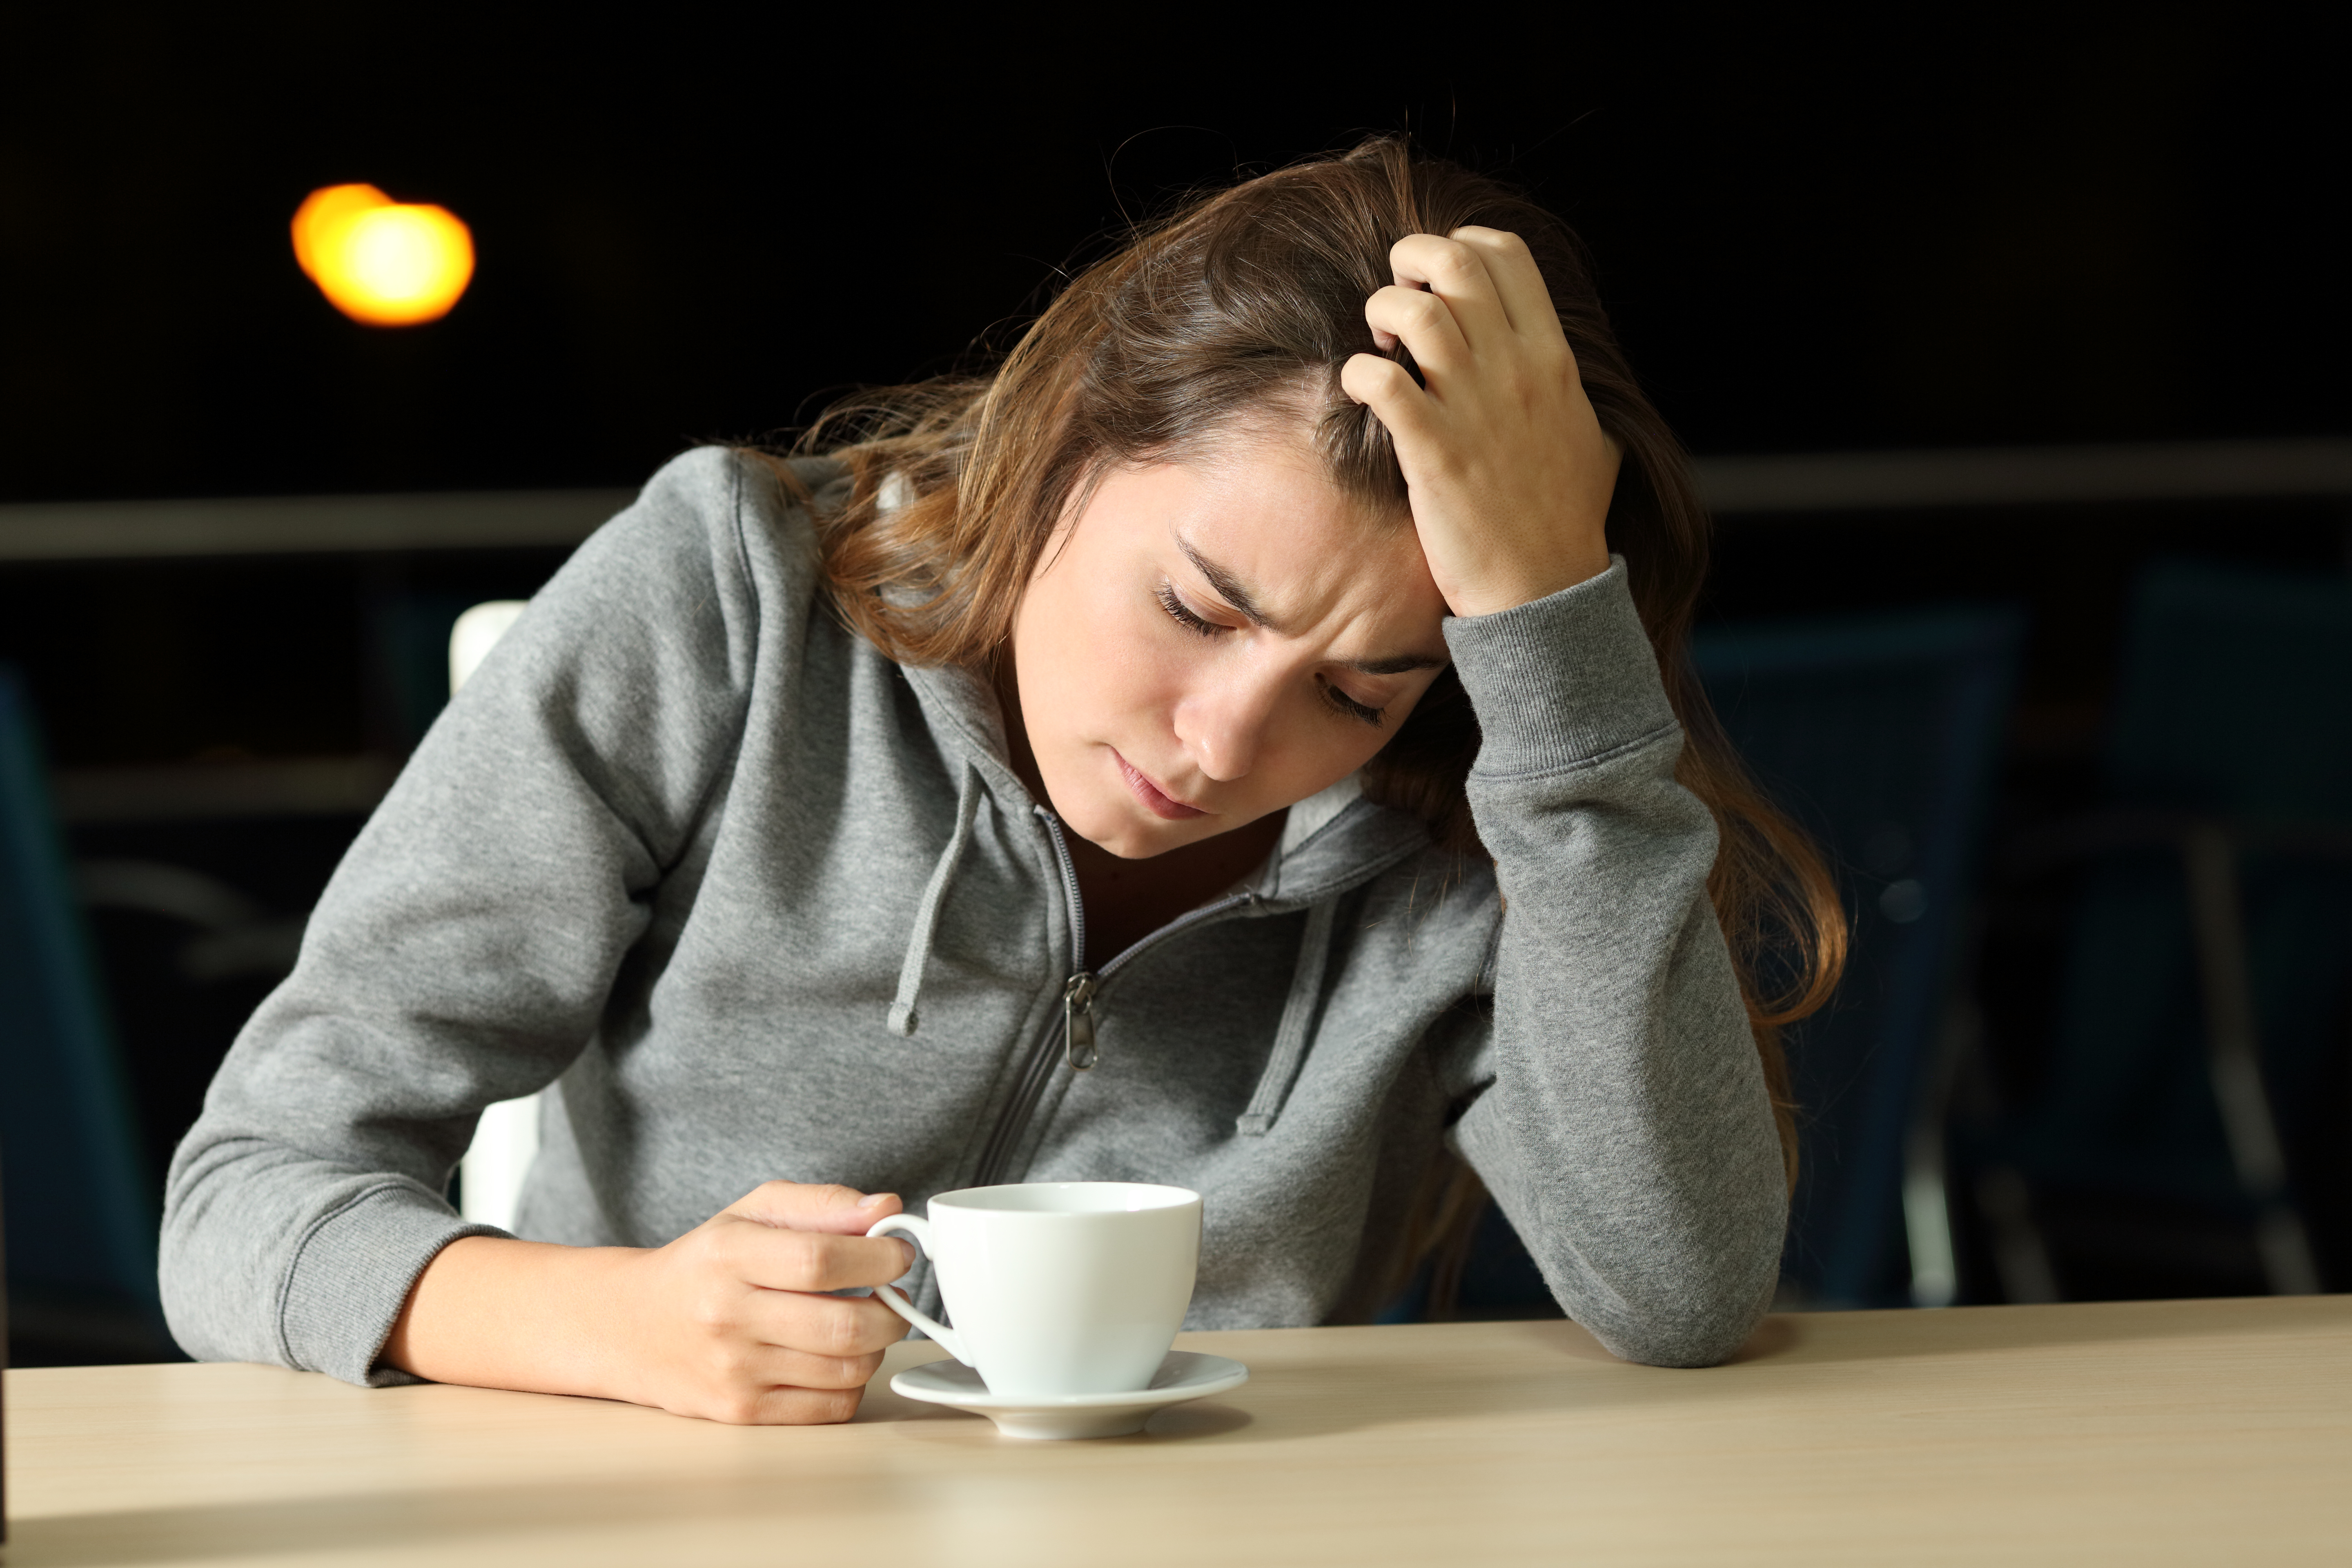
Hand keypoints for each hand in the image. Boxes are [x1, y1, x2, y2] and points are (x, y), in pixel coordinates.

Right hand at [600, 1181, 916, 1422]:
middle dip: (891, 1310)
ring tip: (864, 1323)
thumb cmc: (706, 1263)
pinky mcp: (741, 1411)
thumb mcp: (753, 1213)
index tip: (899, 1253)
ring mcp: (734, 1371)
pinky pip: (830, 1407)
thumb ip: (823, 1204)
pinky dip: (852, 1383)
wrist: (632, 1326)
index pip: (822, 1259)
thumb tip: (887, 1207)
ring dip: (876, 1346)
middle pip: (843, 1325)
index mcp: (729, 1255)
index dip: (878, 1257)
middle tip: (894, 1295)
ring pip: (846, 1370)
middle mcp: (728, 1316)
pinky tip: (838, 1357)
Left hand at [1340, 227, 1621, 618]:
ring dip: (1382, 312)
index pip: (1506, 254)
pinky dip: (1358, 372)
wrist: (1546, 589)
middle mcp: (1514, 371)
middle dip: (1410, 262)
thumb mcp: (1597, 440)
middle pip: (1454, 264)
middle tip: (1398, 303)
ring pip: (1414, 311)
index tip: (1440, 283)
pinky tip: (1360, 390)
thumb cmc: (1567, 519)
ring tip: (1380, 346)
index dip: (1460, 245)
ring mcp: (1473, 410)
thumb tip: (1568, 376)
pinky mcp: (1432, 453)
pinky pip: (1381, 381)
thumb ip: (1580, 396)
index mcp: (1552, 358)